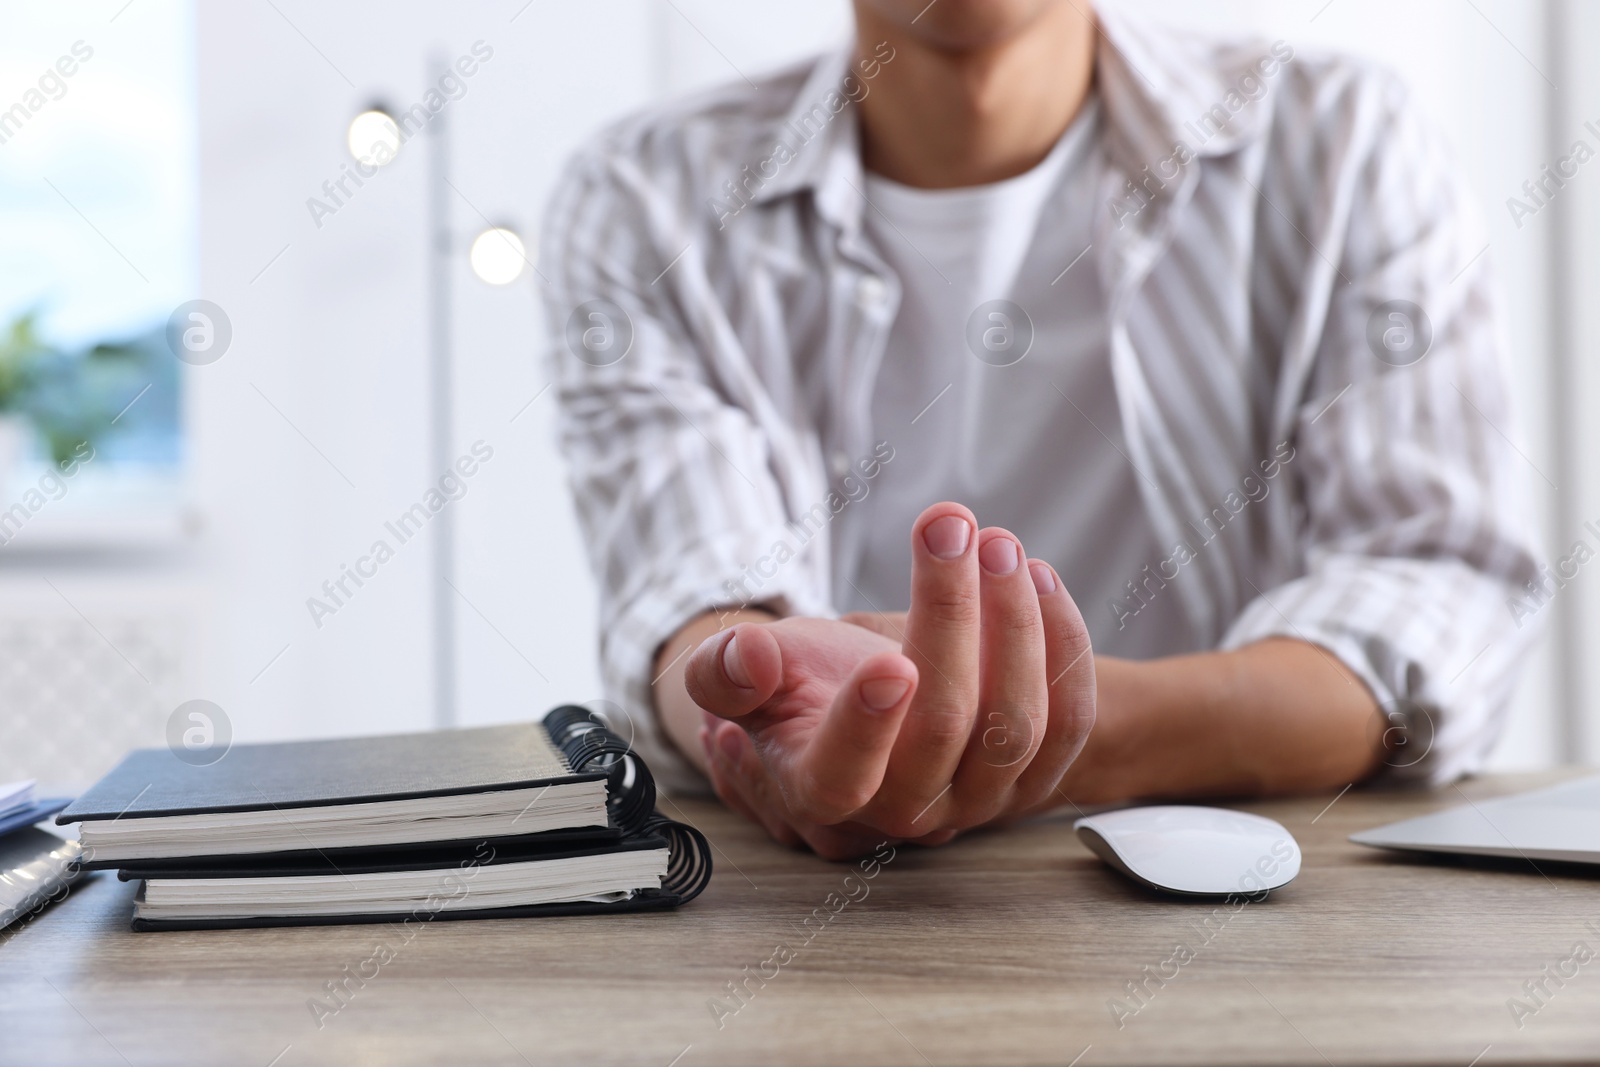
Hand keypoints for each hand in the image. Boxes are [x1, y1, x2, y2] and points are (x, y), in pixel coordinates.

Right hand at [685, 502, 1095, 852]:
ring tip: (994, 542)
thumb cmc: (797, 685)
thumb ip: (723, 671)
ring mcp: (976, 800)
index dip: (866, 725)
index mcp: (821, 787)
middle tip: (948, 525)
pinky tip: (1038, 578)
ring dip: (1015, 621)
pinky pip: (1068, 723)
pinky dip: (1063, 646)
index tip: (890, 661)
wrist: (864, 708)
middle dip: (950, 614)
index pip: (844, 775)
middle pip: (944, 725)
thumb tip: (746, 658)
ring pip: (1016, 725)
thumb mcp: (740, 673)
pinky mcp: (1033, 778)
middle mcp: (906, 808)